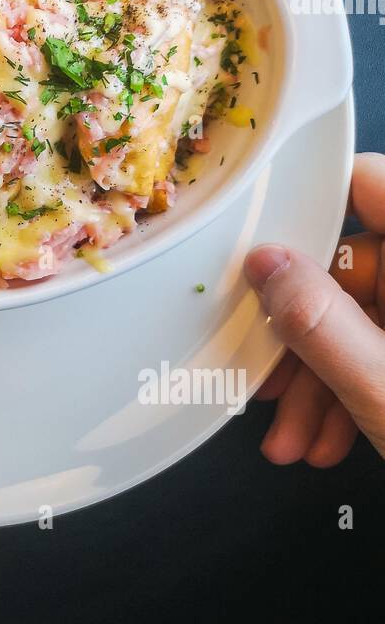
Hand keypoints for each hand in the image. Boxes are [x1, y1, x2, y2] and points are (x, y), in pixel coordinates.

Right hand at [244, 152, 384, 466]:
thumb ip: (324, 324)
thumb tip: (268, 267)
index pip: (365, 186)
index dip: (307, 212)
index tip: (258, 255)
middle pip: (354, 269)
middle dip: (304, 333)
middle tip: (268, 379)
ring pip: (365, 317)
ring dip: (320, 376)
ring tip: (297, 435)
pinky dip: (354, 389)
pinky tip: (332, 437)